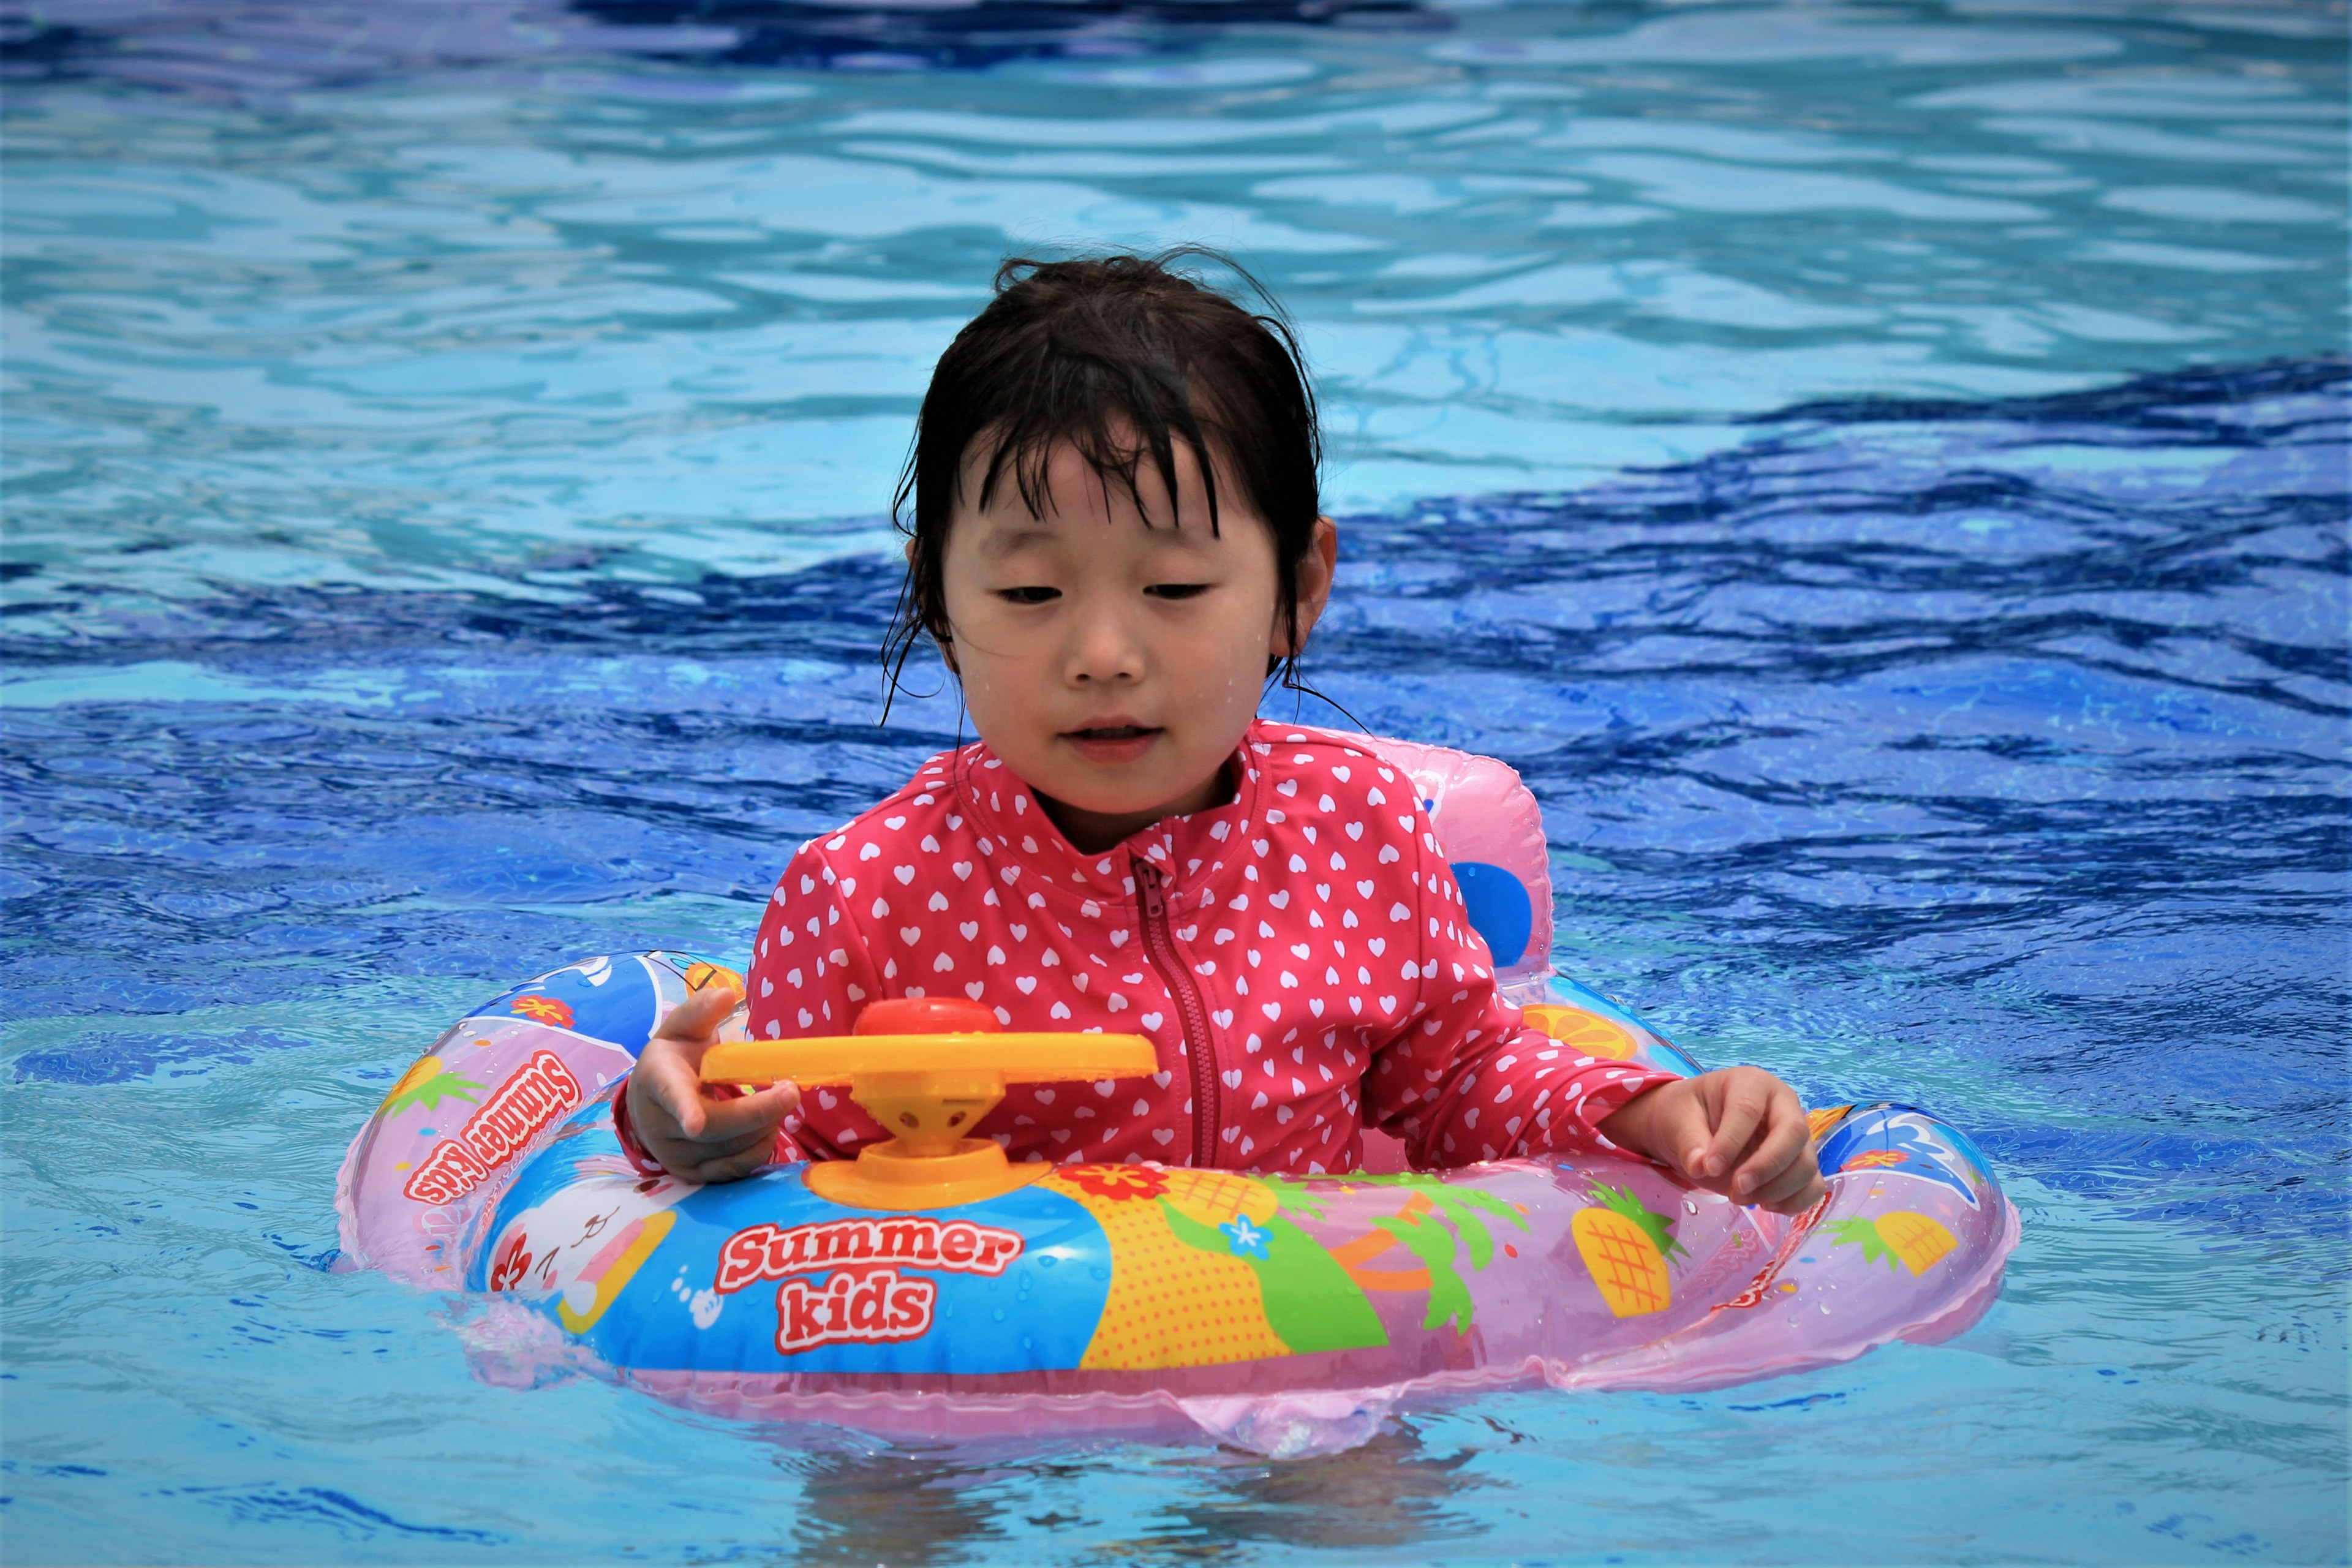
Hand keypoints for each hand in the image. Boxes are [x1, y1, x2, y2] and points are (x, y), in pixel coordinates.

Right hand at [623, 985, 798, 1183]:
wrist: (649, 1102)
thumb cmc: (674, 1059)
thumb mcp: (682, 1028)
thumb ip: (701, 1010)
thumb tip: (727, 993)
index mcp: (658, 1081)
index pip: (672, 1097)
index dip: (685, 1110)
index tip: (696, 1122)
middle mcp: (660, 1124)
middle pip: (716, 1128)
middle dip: (759, 1111)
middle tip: (791, 1091)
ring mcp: (675, 1155)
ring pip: (730, 1150)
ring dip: (765, 1128)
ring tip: (779, 1103)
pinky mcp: (692, 1175)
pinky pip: (734, 1170)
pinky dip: (759, 1149)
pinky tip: (768, 1128)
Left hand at [1598, 1067, 1824, 1214]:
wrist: (1698, 1124)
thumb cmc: (1690, 1113)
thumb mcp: (1678, 1118)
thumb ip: (1688, 1141)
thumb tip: (1699, 1166)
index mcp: (1751, 1083)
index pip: (1749, 1110)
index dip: (1730, 1142)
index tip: (1709, 1168)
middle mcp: (1782, 1105)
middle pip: (1793, 1133)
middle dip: (1766, 1167)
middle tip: (1736, 1191)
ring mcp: (1797, 1135)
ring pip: (1806, 1163)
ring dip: (1777, 1190)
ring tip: (1739, 1198)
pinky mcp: (1801, 1162)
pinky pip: (1813, 1185)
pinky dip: (1796, 1202)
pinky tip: (1766, 1207)